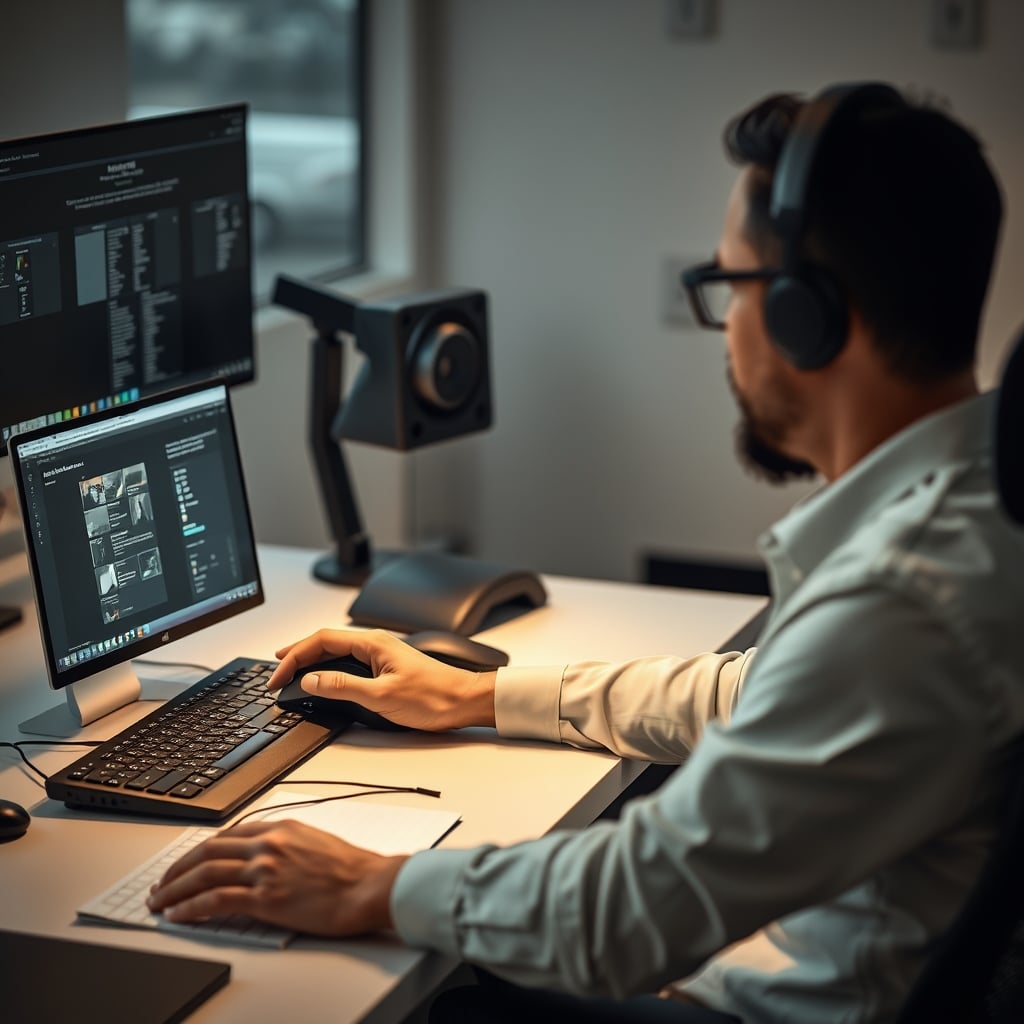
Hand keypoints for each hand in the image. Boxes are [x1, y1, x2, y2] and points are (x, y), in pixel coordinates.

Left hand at [146, 819, 406, 935]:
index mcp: (280, 827)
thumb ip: (284, 844)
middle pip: (208, 851)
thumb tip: (261, 856)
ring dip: (176, 889)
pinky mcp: (266, 898)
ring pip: (205, 874)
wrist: (368, 885)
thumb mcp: (314, 841)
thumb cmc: (350, 868)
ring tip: (161, 901)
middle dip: (178, 868)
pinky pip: (217, 900)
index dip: (199, 851)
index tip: (186, 864)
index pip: (227, 835)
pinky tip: (179, 914)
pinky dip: (191, 907)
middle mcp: (268, 844)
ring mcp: (265, 870)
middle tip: (162, 884)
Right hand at [266, 628, 496, 731]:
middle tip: (275, 672)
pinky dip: (328, 670)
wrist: (465, 702)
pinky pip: (349, 663)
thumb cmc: (434, 697)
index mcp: (373, 644)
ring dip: (312, 662)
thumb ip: (343, 687)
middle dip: (297, 655)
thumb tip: (311, 680)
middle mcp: (376, 645)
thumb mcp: (382, 696)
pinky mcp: (386, 669)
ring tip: (291, 674)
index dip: (294, 656)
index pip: (321, 640)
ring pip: (336, 653)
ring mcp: (381, 656)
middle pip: (326, 643)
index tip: (277, 674)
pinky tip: (323, 680)